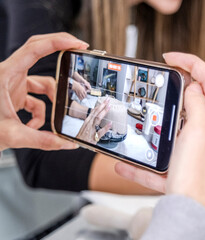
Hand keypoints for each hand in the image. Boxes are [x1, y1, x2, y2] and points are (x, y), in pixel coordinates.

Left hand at [0, 33, 88, 150]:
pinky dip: (40, 114)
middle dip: (60, 51)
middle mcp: (9, 75)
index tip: (78, 44)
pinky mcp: (14, 95)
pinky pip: (36, 100)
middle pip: (40, 52)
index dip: (58, 42)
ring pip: (43, 83)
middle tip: (79, 52)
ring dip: (52, 100)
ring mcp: (12, 85)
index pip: (35, 48)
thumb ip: (41, 140)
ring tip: (52, 117)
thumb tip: (66, 144)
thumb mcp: (10, 135)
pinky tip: (34, 127)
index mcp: (5, 74)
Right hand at [76, 98, 110, 143]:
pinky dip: (105, 128)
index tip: (105, 101)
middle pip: (96, 113)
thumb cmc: (82, 137)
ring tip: (109, 107)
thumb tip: (98, 116)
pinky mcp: (93, 137)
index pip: (94, 111)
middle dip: (102, 106)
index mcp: (87, 121)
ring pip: (97, 119)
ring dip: (103, 112)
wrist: (77, 145)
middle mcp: (88, 124)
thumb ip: (92, 121)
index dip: (100, 105)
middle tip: (108, 100)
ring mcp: (91, 130)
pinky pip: (100, 132)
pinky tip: (110, 123)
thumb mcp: (86, 127)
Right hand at [115, 52, 204, 220]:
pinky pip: (161, 162)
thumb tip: (194, 86)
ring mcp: (196, 154)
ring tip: (140, 119)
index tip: (170, 57)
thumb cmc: (199, 175)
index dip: (192, 62)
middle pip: (196, 102)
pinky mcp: (182, 172)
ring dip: (157, 124)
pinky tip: (122, 165)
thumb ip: (197, 104)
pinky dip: (144, 163)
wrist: (192, 215)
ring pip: (175, 131)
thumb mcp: (199, 130)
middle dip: (176, 90)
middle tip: (158, 83)